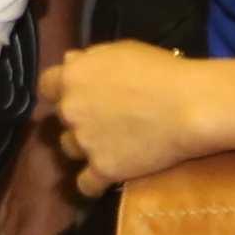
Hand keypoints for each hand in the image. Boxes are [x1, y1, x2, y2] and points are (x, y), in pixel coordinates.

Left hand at [38, 37, 213, 187]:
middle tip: (104, 119)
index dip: (59, 91)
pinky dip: (93, 183)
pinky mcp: (103, 169)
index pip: (46, 86)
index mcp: (72, 76)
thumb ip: (89, 58)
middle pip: (61, 118)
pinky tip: (105, 178)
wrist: (187, 106)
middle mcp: (70, 110)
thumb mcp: (119, 50)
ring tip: (110, 146)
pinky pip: (85, 184)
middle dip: (78, 118)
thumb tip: (70, 62)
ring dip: (84, 147)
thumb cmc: (159, 71)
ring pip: (69, 149)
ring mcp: (84, 142)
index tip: (75, 95)